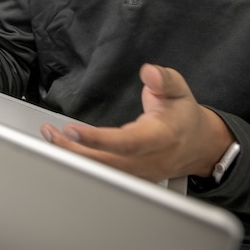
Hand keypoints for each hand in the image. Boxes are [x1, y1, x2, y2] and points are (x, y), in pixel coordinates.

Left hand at [39, 64, 234, 181]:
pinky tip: (64, 149)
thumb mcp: (179, 89)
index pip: (127, 143)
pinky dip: (82, 163)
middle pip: (107, 163)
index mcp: (161, 138)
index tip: (72, 130)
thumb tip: (149, 72)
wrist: (199, 145)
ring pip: (102, 172)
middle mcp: (148, 160)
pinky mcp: (131, 177)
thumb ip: (163, 79)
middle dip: (74, 151)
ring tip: (51, 137)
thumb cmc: (184, 116)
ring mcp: (139, 173)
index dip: (98, 140)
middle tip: (50, 133)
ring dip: (73, 157)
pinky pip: (104, 174)